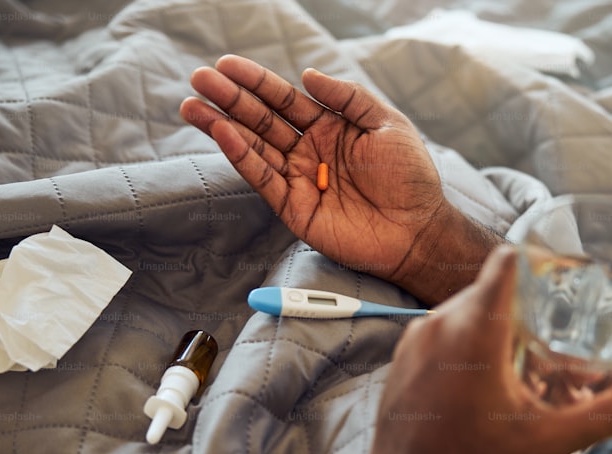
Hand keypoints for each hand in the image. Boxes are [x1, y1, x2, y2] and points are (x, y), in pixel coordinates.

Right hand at [180, 55, 451, 289]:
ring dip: (222, 126)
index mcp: (330, 128)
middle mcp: (309, 151)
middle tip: (199, 78)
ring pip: (254, 147)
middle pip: (261, 120)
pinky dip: (242, 156)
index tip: (226, 65)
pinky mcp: (294, 208)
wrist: (418, 229)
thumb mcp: (387, 123)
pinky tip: (223, 134)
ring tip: (193, 106)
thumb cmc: (411, 177)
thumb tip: (307, 74)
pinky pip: (263, 178)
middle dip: (230, 99)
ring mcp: (299, 179)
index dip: (256, 82)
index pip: (285, 99)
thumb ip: (347, 97)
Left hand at [367, 246, 611, 453]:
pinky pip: (442, 328)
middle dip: (524, 308)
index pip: (506, 262)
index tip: (559, 273)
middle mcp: (439, 323)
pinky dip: (466, 341)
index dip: (536, 258)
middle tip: (549, 340)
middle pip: (492, 290)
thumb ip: (606, 412)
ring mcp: (415, 336)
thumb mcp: (548, 441)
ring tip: (517, 367)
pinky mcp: (402, 352)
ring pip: (466, 308)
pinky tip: (482, 380)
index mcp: (474, 331)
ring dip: (495, 326)